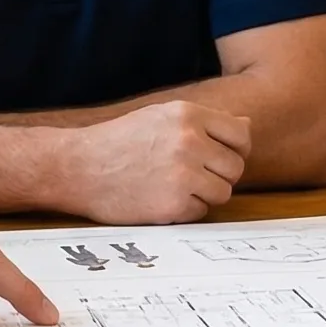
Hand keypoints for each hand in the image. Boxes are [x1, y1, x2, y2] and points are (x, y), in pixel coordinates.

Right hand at [58, 101, 249, 223]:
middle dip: (218, 174)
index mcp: (188, 114)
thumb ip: (205, 122)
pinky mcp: (173, 204)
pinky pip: (201, 211)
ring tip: (174, 186)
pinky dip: (186, 209)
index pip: (241, 136)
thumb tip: (247, 127)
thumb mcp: (161, 116)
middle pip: (235, 167)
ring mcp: (182, 174)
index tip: (218, 157)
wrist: (78, 167)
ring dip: (204, 194)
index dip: (234, 149)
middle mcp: (189, 141)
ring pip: (222, 192)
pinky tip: (161, 198)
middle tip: (191, 175)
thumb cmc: (119, 141)